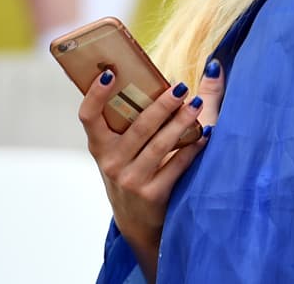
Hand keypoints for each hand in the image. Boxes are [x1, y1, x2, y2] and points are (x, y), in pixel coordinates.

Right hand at [79, 59, 225, 279]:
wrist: (137, 222)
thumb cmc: (135, 169)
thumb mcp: (126, 146)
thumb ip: (143, 110)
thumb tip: (185, 72)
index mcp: (100, 145)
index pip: (88, 116)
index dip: (94, 95)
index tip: (109, 73)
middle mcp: (111, 162)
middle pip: (137, 127)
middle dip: (161, 105)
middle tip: (181, 87)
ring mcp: (130, 180)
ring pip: (159, 145)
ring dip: (181, 123)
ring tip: (197, 105)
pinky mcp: (152, 195)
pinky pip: (176, 166)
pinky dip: (192, 149)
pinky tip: (205, 135)